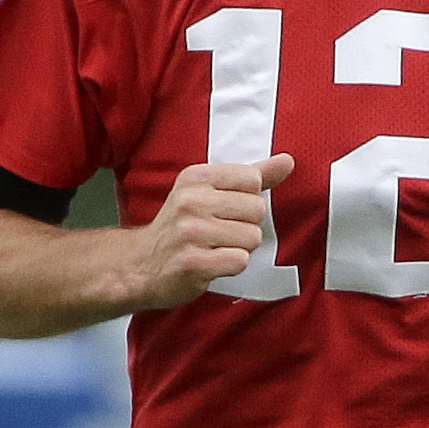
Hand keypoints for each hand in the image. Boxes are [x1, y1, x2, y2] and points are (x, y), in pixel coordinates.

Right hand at [127, 155, 291, 308]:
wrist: (140, 264)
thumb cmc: (182, 227)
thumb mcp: (209, 193)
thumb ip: (251, 176)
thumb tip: (289, 160)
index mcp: (196, 177)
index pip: (252, 180)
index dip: (247, 200)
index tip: (224, 210)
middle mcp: (191, 200)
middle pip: (257, 210)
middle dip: (246, 227)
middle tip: (220, 234)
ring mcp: (190, 232)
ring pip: (252, 237)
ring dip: (240, 249)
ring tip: (215, 249)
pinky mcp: (192, 262)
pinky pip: (240, 261)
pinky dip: (231, 266)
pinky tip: (212, 264)